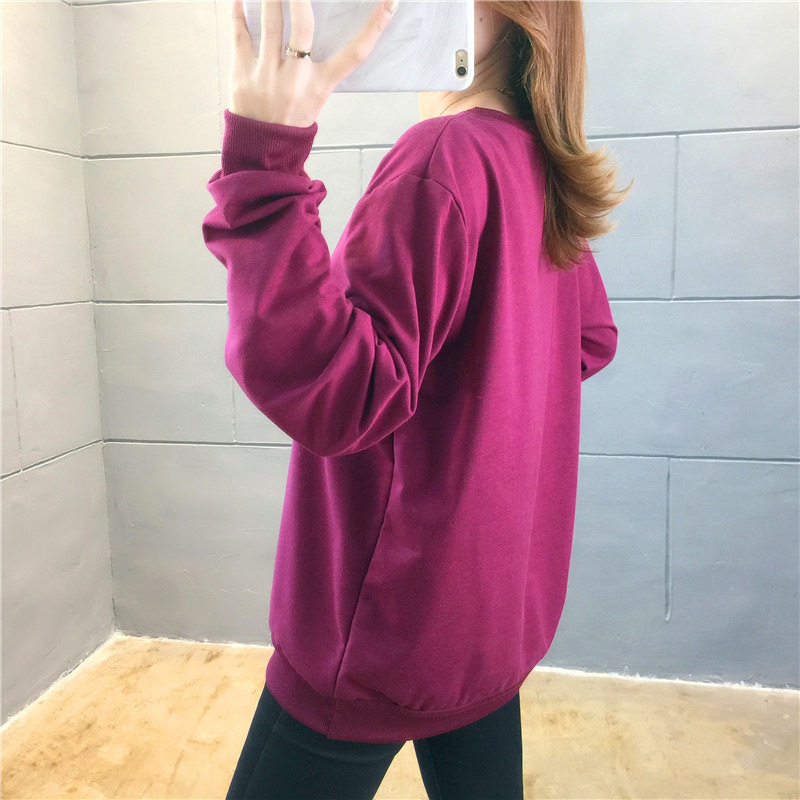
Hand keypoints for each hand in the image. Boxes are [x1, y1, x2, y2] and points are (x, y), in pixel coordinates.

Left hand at [229, 0, 397, 127]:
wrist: (263, 151)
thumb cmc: (292, 121)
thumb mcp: (315, 98)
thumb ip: (319, 68)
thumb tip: (311, 28)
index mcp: (320, 86)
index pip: (354, 54)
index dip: (374, 27)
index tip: (390, 2)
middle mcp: (296, 79)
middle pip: (303, 25)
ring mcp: (267, 76)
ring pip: (271, 22)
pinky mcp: (242, 74)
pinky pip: (240, 34)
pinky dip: (238, 12)